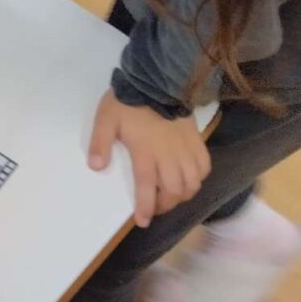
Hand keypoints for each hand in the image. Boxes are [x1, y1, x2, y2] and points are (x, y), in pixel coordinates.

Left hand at [89, 89, 209, 226]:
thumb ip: (100, 143)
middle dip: (164, 205)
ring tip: (170, 196)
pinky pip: (204, 168)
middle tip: (154, 207)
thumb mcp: (106, 119)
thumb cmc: (129, 101)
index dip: (145, 207)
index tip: (142, 221)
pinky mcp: (197, 141)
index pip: (147, 188)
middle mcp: (169, 156)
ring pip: (192, 184)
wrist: (157, 80)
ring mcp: (186, 149)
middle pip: (173, 192)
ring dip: (182, 195)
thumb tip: (96, 167)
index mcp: (146, 153)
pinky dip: (198, 179)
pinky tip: (189, 179)